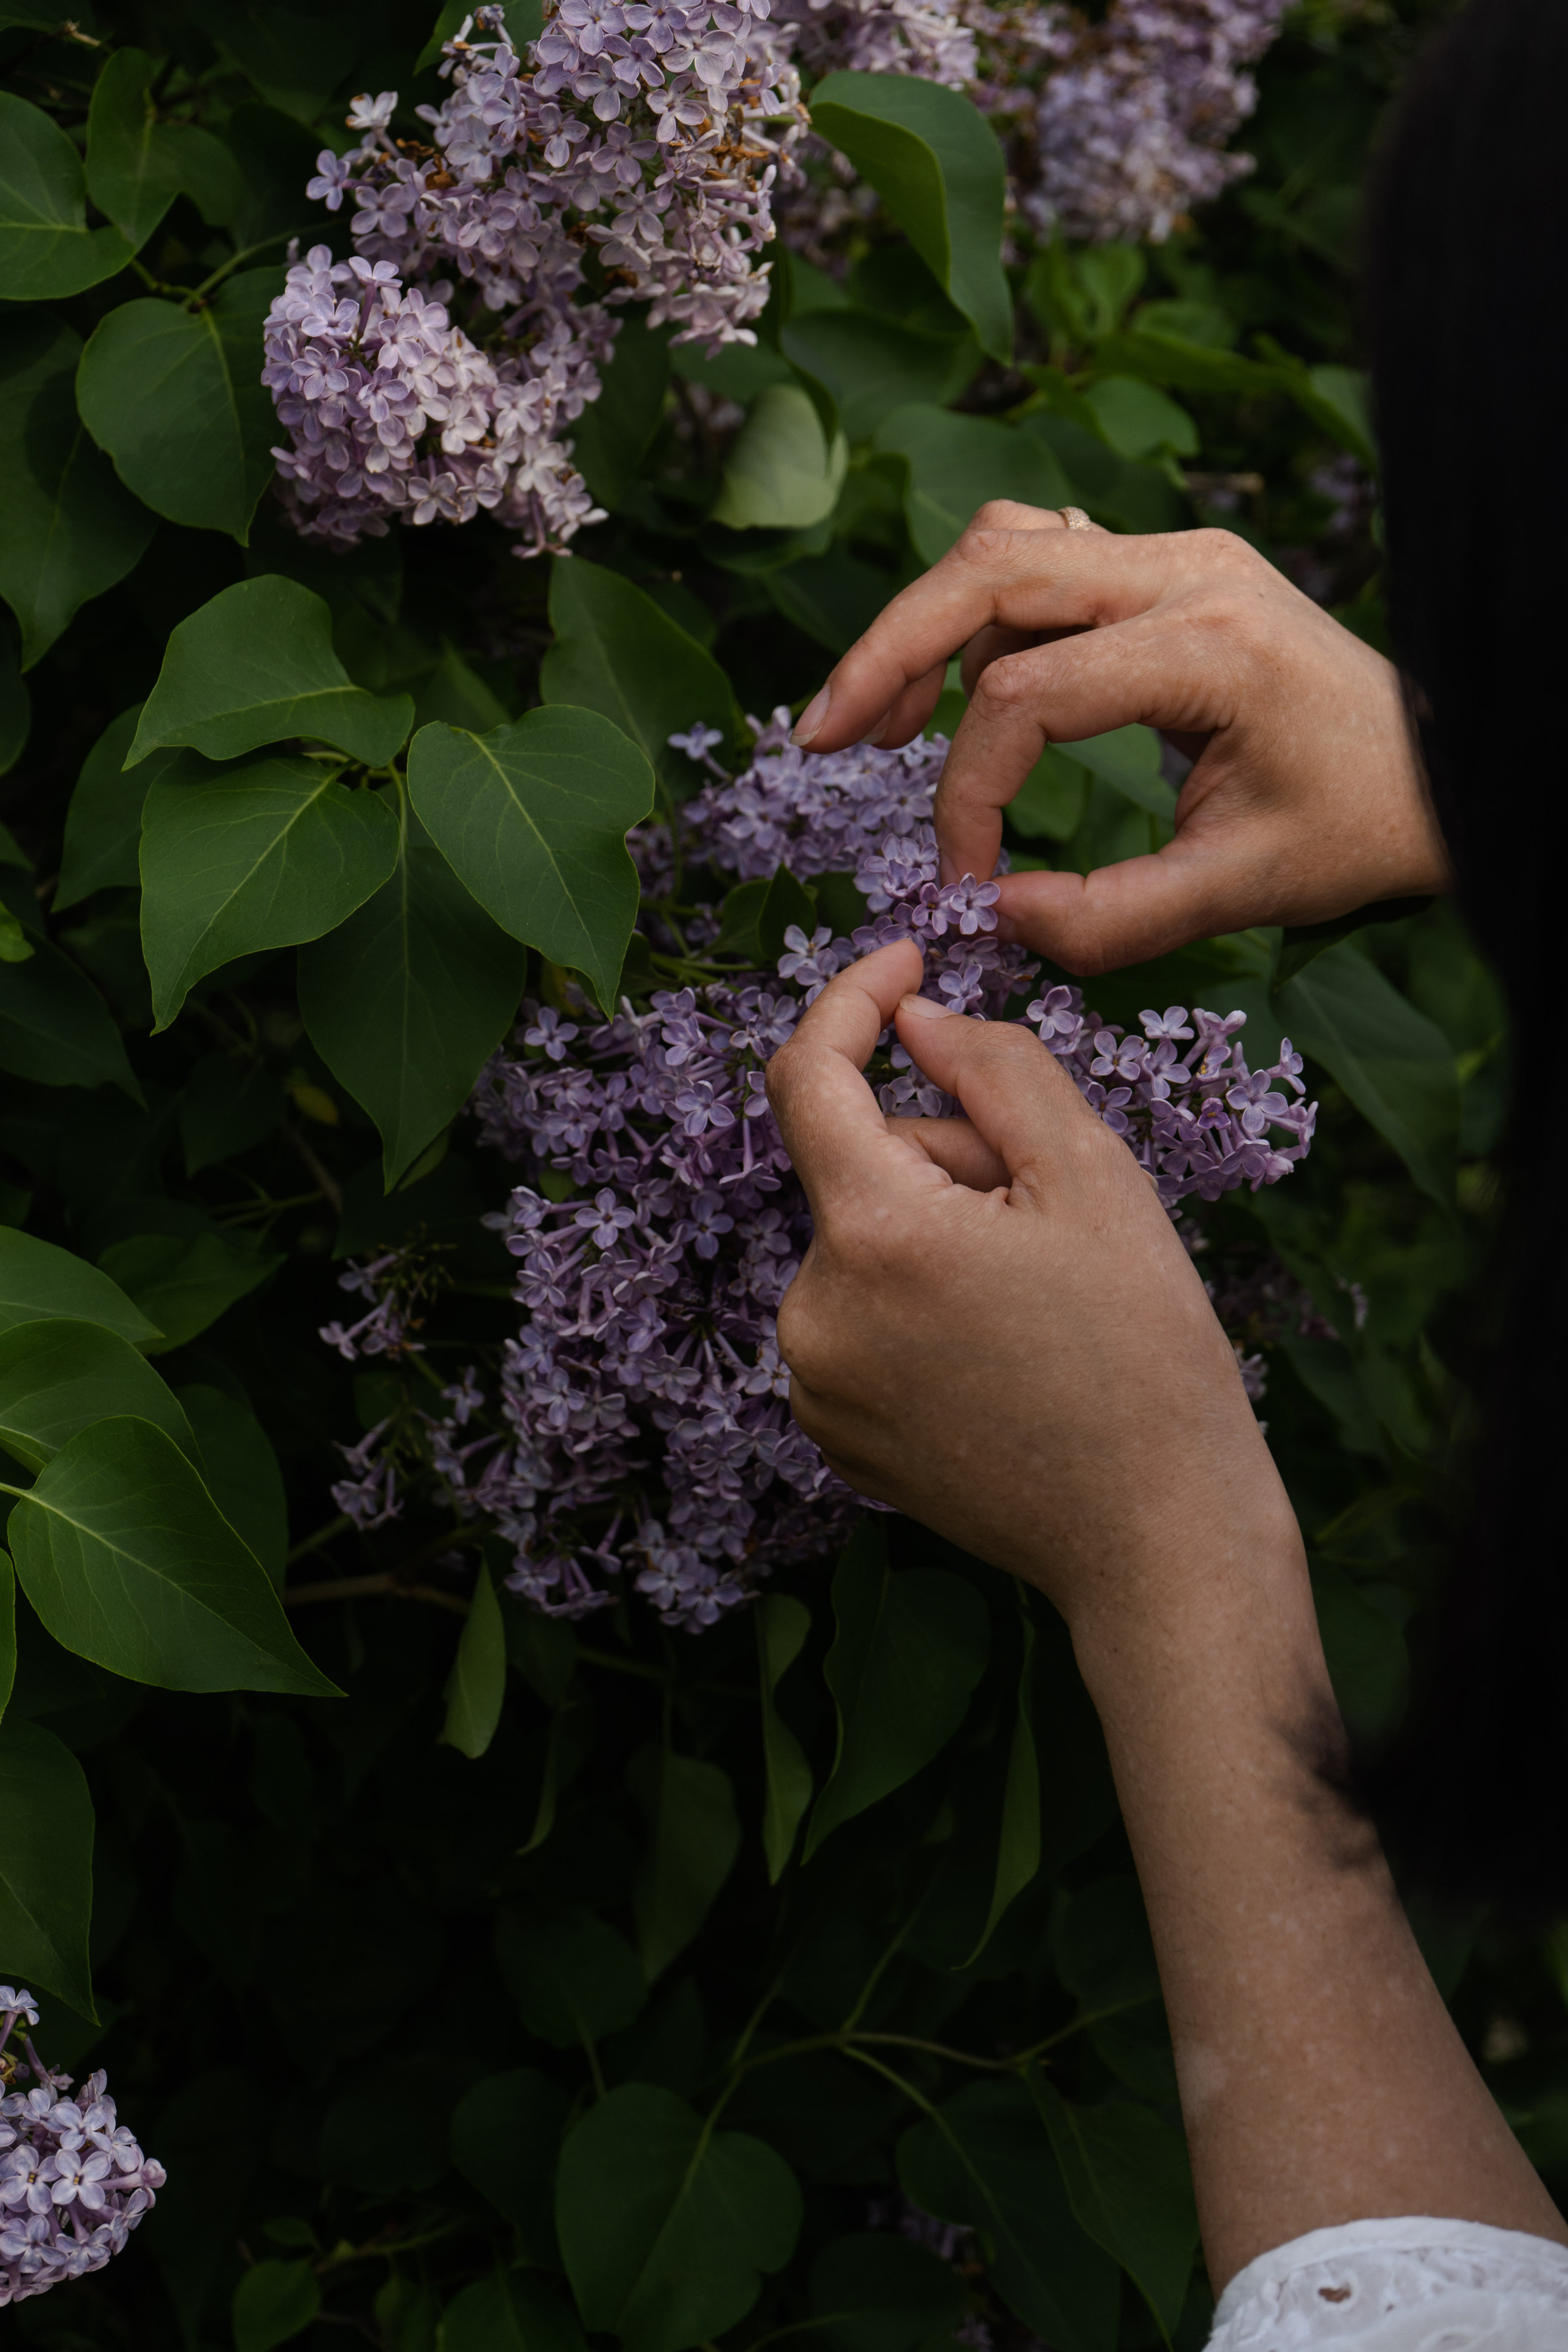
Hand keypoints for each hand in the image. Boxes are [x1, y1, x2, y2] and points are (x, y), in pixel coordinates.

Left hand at [765, 937, 1300, 1633]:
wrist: (1155, 1537)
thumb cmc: (1145, 1354)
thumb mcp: (1092, 1177)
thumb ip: (994, 1069)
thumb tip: (914, 1020)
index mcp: (873, 1235)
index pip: (808, 1076)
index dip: (852, 1001)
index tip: (907, 967)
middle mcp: (813, 1310)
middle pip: (856, 1164)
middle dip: (942, 1152)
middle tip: (1048, 1211)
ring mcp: (814, 1382)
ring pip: (860, 1240)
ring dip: (931, 1230)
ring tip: (1031, 1295)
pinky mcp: (831, 1431)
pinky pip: (857, 1315)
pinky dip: (915, 1301)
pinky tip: (997, 1351)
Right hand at [789, 507, 1448, 974]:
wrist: (1448, 765)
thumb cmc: (1362, 826)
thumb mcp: (1244, 895)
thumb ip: (1110, 920)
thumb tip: (994, 915)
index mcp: (1209, 643)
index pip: (1025, 696)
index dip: (966, 793)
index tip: (965, 878)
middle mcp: (1188, 569)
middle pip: (987, 573)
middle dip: (887, 655)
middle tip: (819, 738)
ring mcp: (1178, 553)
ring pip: (1004, 547)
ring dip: (923, 625)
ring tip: (870, 719)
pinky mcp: (1169, 565)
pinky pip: (1042, 558)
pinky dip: (979, 616)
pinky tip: (953, 692)